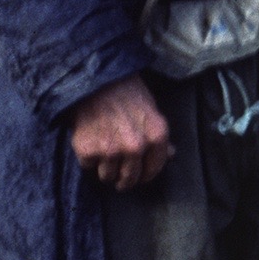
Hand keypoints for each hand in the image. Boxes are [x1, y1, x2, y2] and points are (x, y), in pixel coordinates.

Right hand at [70, 75, 174, 191]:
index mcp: (157, 137)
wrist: (96, 79)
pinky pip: (87, 166)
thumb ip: (160, 137)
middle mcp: (136, 147)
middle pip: (129, 179)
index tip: (138, 177)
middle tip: (119, 177)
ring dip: (105, 169)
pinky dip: (87, 158)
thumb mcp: (152, 111)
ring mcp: (111, 150)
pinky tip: (89, 142)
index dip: (145, 175)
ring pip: (107, 176)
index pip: (153, 169)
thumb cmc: (127, 92)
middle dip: (124, 180)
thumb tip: (170, 155)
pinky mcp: (88, 151)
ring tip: (102, 154)